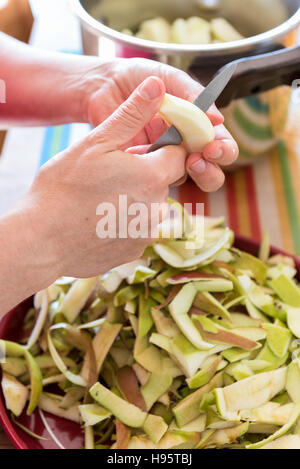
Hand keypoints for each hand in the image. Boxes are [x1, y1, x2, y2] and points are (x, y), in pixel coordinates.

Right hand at [24, 76, 185, 279]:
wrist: (41, 240)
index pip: (177, 156)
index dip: (160, 150)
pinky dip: (123, 223)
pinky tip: (97, 219)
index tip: (138, 151)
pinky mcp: (133, 251)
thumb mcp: (96, 143)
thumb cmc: (63, 188)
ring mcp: (146, 234)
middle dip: (144, 175)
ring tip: (100, 198)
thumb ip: (131, 115)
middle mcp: (157, 208)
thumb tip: (156, 86)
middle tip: (110, 175)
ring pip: (150, 208)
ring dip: (134, 200)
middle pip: (163, 182)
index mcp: (152, 176)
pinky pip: (136, 231)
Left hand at [81, 58, 238, 191]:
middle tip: (196, 162)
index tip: (211, 148)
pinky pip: (151, 176)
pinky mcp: (141, 165)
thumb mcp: (168, 78)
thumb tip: (217, 118)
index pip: (221, 144)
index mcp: (198, 124)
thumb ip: (192, 94)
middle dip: (209, 172)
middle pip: (210, 171)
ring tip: (167, 160)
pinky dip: (148, 168)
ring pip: (183, 178)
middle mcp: (185, 145)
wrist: (102, 85)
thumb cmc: (139, 77)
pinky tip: (138, 154)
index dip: (223, 150)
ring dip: (180, 173)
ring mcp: (163, 158)